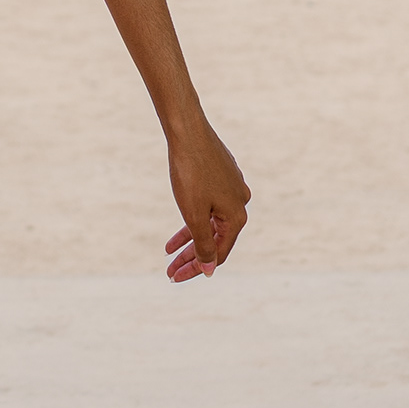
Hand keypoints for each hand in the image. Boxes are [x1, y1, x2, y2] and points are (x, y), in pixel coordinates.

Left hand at [164, 114, 249, 281]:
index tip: (175, 277)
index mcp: (237, 216)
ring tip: (168, 251)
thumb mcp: (194, 215)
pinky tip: (181, 220)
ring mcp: (232, 187)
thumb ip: (203, 245)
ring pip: (209, 222)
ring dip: (189, 238)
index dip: (196, 268)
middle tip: (169, 271)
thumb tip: (210, 270)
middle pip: (214, 239)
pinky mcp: (222, 174)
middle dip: (191, 256)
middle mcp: (240, 202)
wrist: (188, 130)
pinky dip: (194, 216)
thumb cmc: (190, 173)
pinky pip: (208, 204)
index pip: (217, 254)